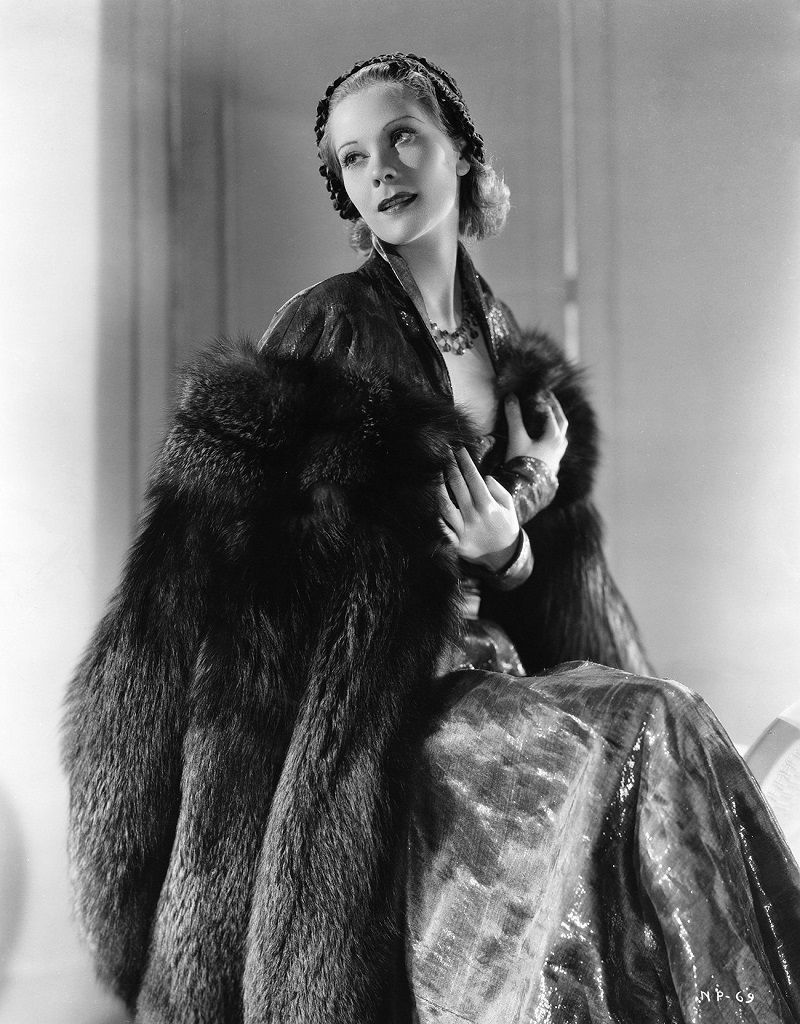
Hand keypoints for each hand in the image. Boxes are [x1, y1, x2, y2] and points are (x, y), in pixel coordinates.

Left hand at [439, 448, 519, 570]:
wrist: (504, 556)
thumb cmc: (505, 526)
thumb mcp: (509, 507)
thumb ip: (498, 490)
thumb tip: (484, 476)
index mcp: (488, 506)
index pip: (473, 479)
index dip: (465, 462)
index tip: (459, 450)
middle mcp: (474, 517)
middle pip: (458, 488)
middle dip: (450, 468)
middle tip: (444, 453)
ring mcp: (463, 530)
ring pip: (445, 506)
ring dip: (438, 488)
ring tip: (434, 473)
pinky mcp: (456, 543)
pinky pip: (442, 528)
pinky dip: (435, 516)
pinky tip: (429, 502)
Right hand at [504, 391, 567, 474]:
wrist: (525, 488)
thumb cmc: (522, 461)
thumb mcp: (517, 437)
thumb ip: (514, 417)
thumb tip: (511, 397)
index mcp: (554, 436)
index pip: (551, 413)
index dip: (544, 401)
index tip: (538, 393)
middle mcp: (560, 444)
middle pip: (562, 422)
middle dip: (556, 409)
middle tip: (549, 399)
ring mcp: (558, 455)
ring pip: (562, 436)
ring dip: (557, 425)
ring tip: (550, 419)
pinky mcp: (554, 465)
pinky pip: (558, 447)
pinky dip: (553, 438)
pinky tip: (546, 442)